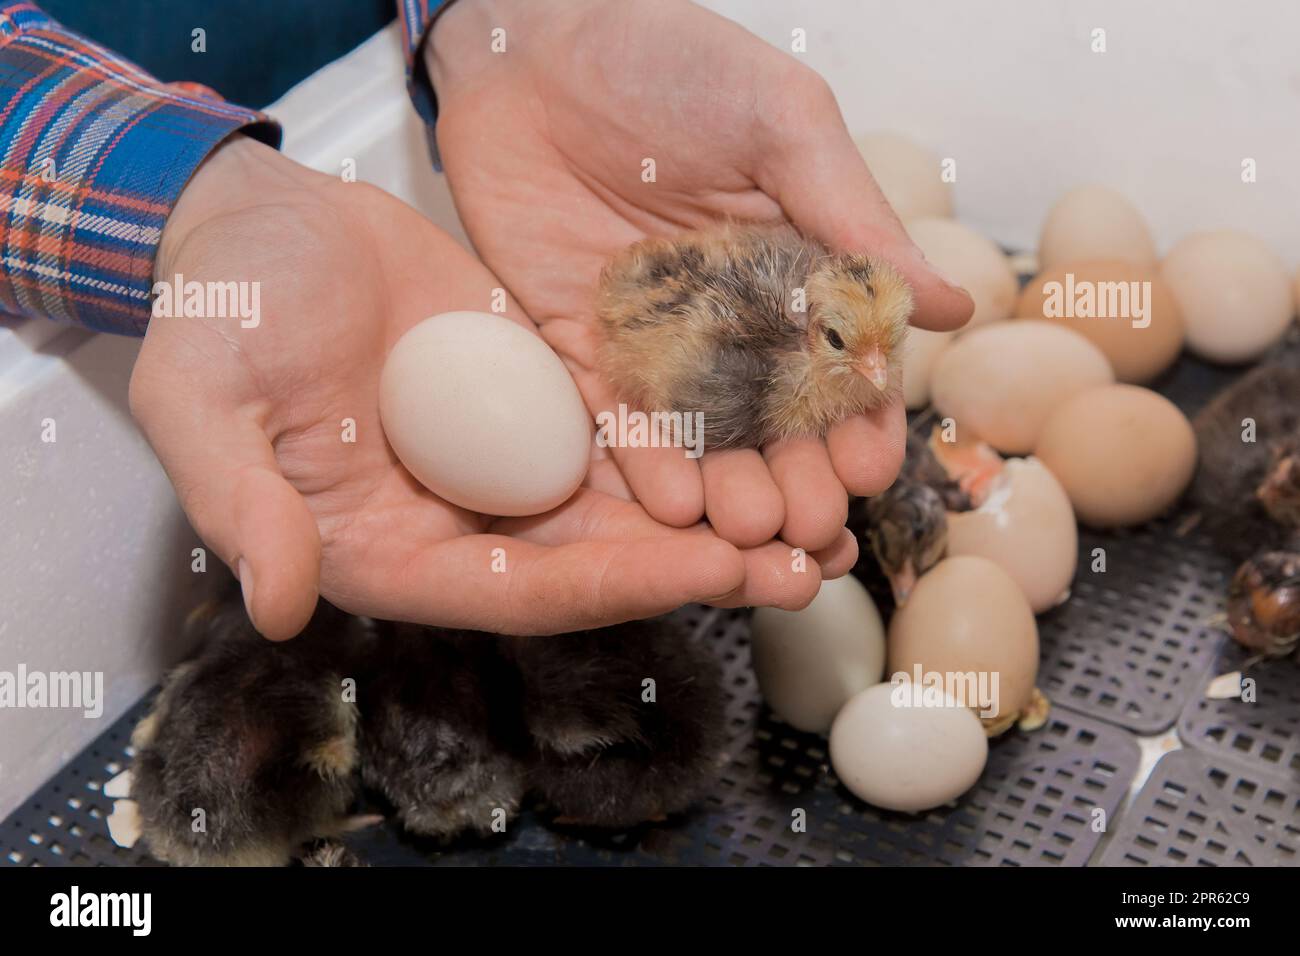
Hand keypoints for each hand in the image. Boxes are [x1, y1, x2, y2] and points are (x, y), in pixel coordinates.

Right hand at [131, 137, 846, 638]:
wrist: (262, 223)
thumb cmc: (221, 309)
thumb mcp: (205, 399)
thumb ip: (240, 502)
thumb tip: (280, 602)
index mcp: (389, 550)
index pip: (515, 590)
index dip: (613, 584)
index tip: (708, 567)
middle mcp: (461, 523)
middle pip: (595, 566)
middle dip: (698, 569)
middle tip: (801, 566)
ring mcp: (505, 465)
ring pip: (628, 511)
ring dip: (721, 520)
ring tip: (819, 520)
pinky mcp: (540, 406)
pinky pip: (626, 438)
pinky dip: (694, 450)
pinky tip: (768, 445)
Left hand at [427, 0, 972, 554]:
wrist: (532, 40)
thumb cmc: (671, 61)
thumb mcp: (783, 125)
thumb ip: (857, 219)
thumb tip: (955, 306)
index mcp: (794, 270)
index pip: (839, 363)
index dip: (860, 420)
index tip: (871, 467)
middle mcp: (729, 319)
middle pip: (773, 419)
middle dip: (798, 477)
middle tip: (812, 528)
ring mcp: (653, 340)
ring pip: (700, 435)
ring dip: (727, 488)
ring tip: (750, 533)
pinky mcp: (578, 346)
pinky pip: (614, 418)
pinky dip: (643, 463)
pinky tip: (673, 508)